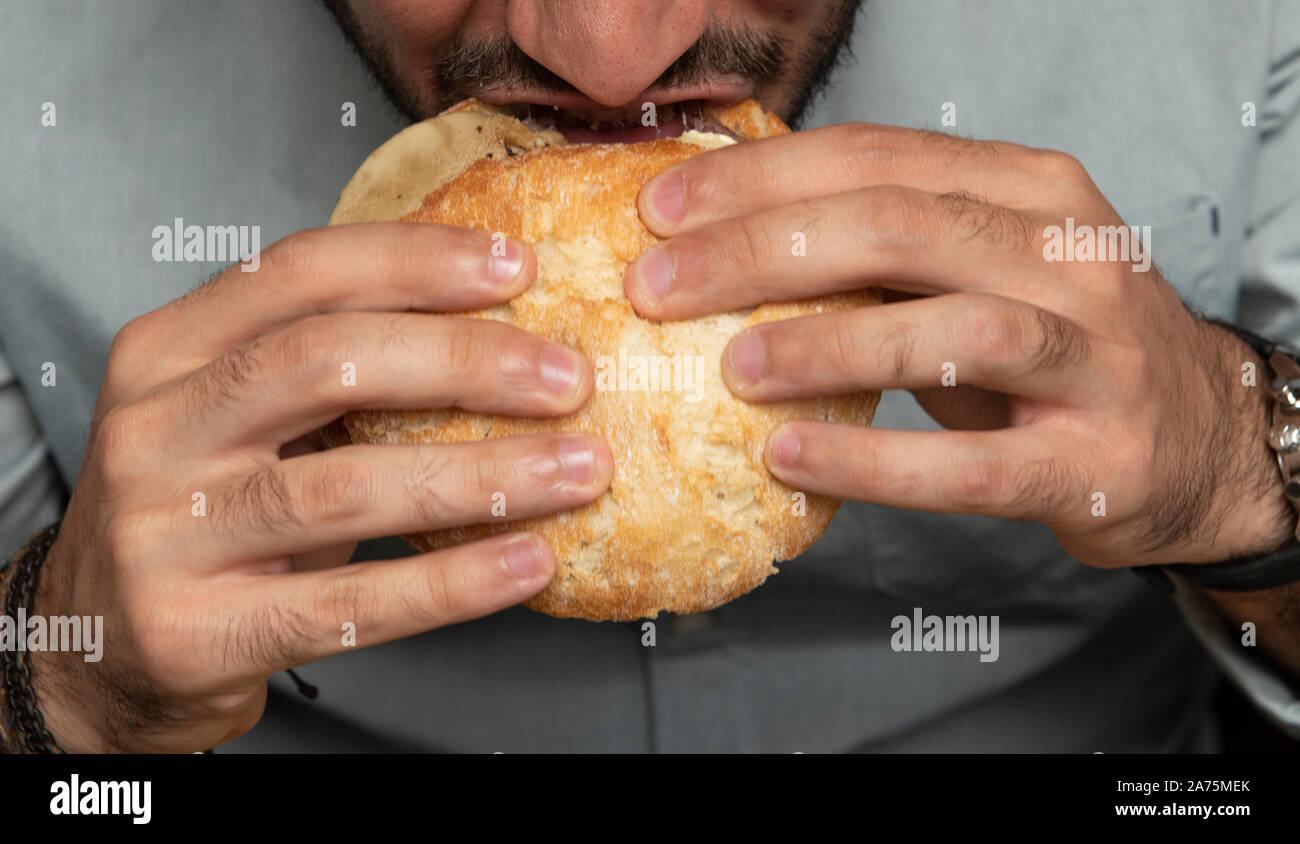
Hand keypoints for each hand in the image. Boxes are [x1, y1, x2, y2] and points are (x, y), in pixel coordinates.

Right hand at [33, 223, 611, 751]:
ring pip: (348, 486)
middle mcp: (156, 429)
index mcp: (168, 350)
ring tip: (580, 470)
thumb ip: (330, 366)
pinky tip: (528, 562)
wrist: (101, 641)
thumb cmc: (206, 507)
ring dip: (485, 475)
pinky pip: (348, 604)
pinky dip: (452, 583)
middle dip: (466, 361)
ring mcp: (165, 533)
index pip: (299, 273)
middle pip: (327, 362)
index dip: (416, 262)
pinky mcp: (197, 631)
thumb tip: (499, 324)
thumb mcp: (241, 415)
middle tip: (569, 379)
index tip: (519, 268)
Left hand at [625, 122, 1290, 568]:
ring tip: (730, 366)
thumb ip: (885, 244)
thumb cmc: (1058, 346)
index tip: (660, 213)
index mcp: (1031, 191)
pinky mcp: (1095, 461)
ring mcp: (1095, 360)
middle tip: (658, 286)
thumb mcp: (983, 266)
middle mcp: (1070, 257)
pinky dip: (873, 461)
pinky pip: (972, 465)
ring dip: (826, 342)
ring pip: (950, 329)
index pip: (879, 157)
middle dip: (763, 249)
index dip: (760, 179)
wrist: (1199, 438)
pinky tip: (791, 457)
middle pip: (901, 226)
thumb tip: (725, 234)